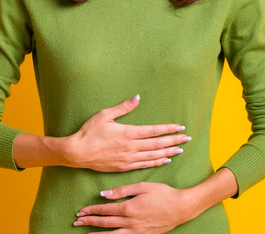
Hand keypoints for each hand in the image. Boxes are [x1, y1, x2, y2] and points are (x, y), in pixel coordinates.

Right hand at [60, 95, 190, 171]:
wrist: (77, 153)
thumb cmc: (89, 132)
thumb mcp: (105, 115)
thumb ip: (123, 107)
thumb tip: (137, 97)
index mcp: (128, 132)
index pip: (154, 131)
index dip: (168, 129)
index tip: (180, 128)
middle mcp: (131, 147)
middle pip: (157, 144)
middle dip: (174, 141)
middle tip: (187, 139)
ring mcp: (128, 158)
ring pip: (153, 156)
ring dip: (168, 152)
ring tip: (180, 150)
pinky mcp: (124, 167)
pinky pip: (144, 165)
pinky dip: (156, 163)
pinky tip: (165, 160)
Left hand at [73, 182, 196, 232]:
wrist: (181, 208)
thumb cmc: (163, 194)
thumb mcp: (143, 186)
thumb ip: (122, 191)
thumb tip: (104, 194)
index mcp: (129, 208)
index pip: (105, 210)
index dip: (91, 210)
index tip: (81, 211)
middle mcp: (130, 222)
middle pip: (105, 223)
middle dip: (90, 222)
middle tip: (77, 222)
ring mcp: (137, 232)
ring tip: (87, 233)